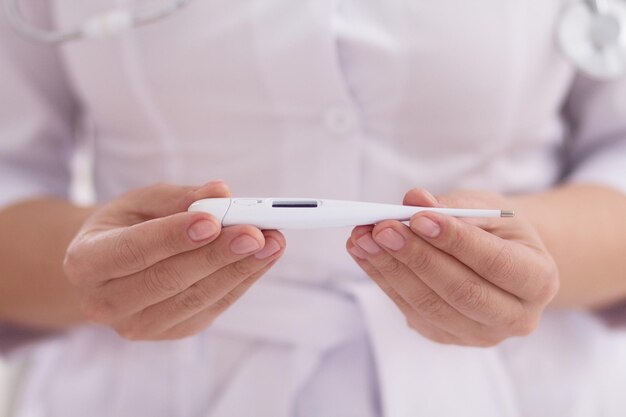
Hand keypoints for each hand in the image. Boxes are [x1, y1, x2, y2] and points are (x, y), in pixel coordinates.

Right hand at [64, 181, 285, 339]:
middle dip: (218, 255)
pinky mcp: (172, 332)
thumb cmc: (126, 227)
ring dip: (240, 270)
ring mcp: (139, 325)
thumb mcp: (140, 202)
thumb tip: (221, 192)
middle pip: (168, 280)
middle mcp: (106, 303)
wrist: (112, 269)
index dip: (174, 236)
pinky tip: (263, 258)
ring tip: (273, 242)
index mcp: (86, 262)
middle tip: (256, 232)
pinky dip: (241, 281)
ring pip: (195, 299)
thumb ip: (179, 197)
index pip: (132, 250)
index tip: (213, 221)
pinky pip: (212, 308)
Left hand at [346, 188, 558, 346]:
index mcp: (539, 280)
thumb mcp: (486, 207)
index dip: (456, 241)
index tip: (418, 217)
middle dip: (415, 256)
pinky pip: (410, 310)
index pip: (496, 263)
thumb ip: (453, 205)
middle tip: (381, 228)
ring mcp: (478, 334)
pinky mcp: (445, 336)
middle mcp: (515, 317)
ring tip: (362, 238)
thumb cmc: (497, 229)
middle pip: (460, 291)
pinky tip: (364, 253)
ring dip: (390, 269)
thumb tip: (414, 199)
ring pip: (429, 305)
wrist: (500, 259)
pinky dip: (383, 279)